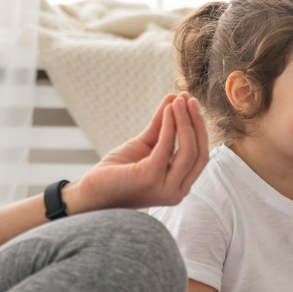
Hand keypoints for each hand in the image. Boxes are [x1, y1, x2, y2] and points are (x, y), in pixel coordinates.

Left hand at [64, 93, 208, 212]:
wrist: (92, 192)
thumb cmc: (118, 172)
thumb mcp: (145, 146)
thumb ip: (162, 127)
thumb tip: (176, 98)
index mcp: (180, 185)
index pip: (200, 155)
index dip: (199, 128)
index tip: (192, 105)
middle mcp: (178, 191)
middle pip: (199, 152)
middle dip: (196, 122)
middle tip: (189, 99)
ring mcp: (166, 188)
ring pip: (188, 150)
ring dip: (185, 121)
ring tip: (179, 100)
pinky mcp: (150, 178)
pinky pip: (166, 147)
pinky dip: (170, 125)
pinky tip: (168, 110)